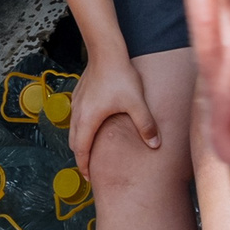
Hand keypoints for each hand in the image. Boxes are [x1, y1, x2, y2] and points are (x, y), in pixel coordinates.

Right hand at [67, 53, 158, 180]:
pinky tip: (93, 123)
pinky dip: (80, 126)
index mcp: (88, 121)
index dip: (84, 166)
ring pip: (73, 128)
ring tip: (91, 148)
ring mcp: (76, 102)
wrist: (106, 51)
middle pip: (74, 142)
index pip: (81, 150)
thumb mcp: (136, 103)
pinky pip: (76, 116)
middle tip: (90, 167)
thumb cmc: (120, 76)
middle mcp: (77, 113)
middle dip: (81, 156)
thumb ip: (146, 125)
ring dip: (80, 140)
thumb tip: (155, 145)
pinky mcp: (79, 93)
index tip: (88, 177)